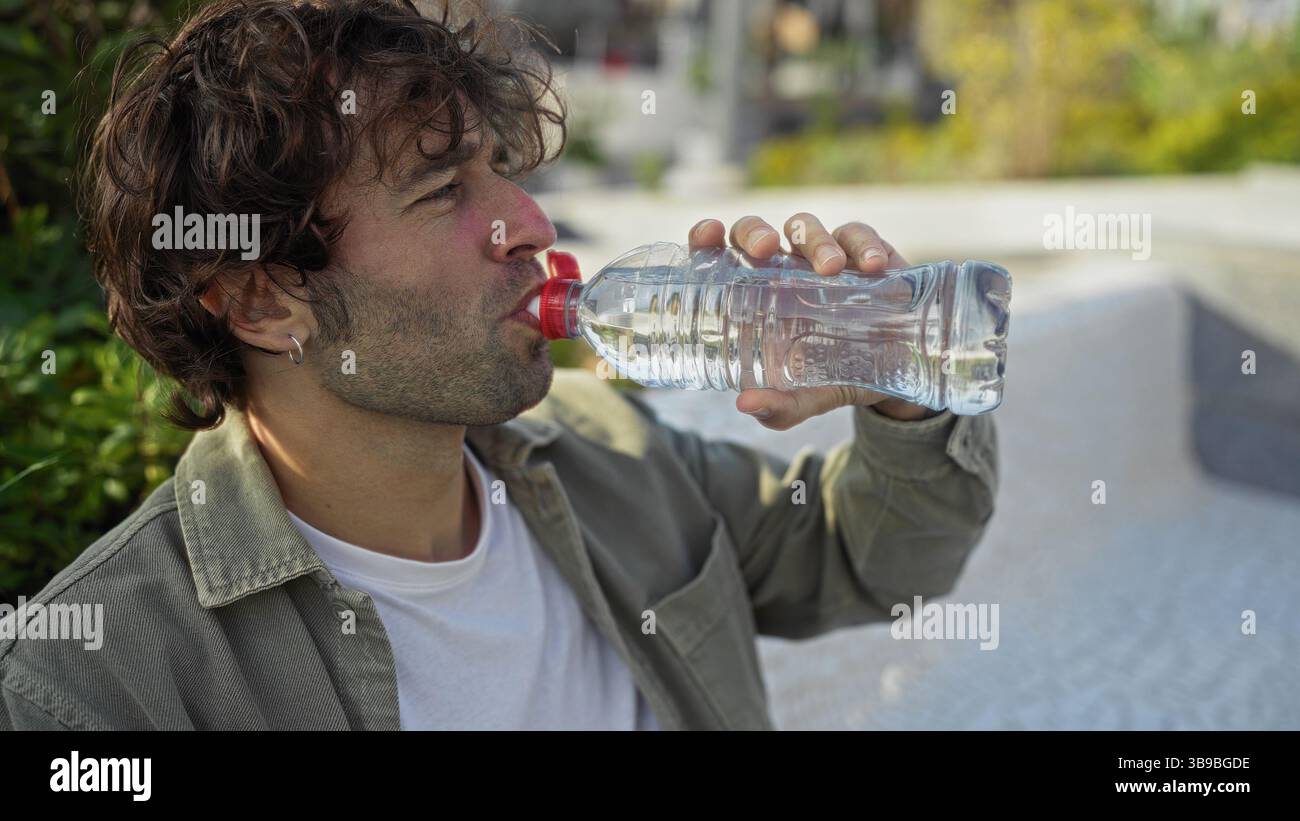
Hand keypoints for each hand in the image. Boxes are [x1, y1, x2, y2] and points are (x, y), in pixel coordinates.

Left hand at [687, 214, 937, 428]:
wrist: (894, 375)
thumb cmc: (834, 377)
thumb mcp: (806, 399)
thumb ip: (780, 406)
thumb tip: (745, 404)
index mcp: (755, 296)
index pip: (721, 256)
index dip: (707, 237)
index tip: (709, 235)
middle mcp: (783, 269)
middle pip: (757, 232)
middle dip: (755, 231)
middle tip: (766, 247)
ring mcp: (822, 257)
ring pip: (805, 226)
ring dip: (814, 240)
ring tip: (831, 269)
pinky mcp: (863, 253)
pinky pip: (857, 234)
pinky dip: (863, 243)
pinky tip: (872, 266)